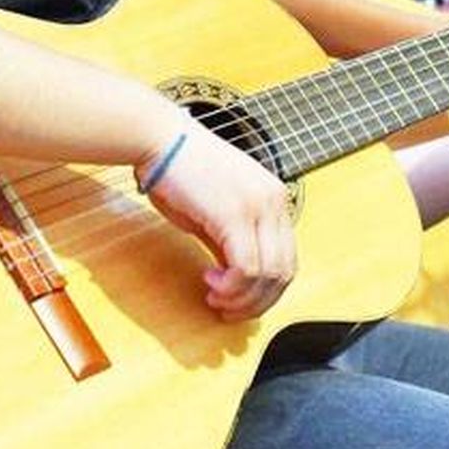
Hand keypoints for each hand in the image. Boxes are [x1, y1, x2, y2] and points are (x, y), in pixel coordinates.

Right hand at [136, 125, 295, 321]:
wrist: (160, 140)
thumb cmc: (181, 171)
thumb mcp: (218, 211)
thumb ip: (233, 242)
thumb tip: (238, 279)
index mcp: (275, 197)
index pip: (288, 260)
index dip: (266, 291)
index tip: (238, 300)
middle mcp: (274, 200)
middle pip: (284, 272)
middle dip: (256, 303)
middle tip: (227, 309)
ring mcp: (258, 206)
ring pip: (268, 275)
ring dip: (241, 298)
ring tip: (215, 296)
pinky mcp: (235, 214)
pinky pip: (246, 268)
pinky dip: (231, 287)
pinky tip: (210, 282)